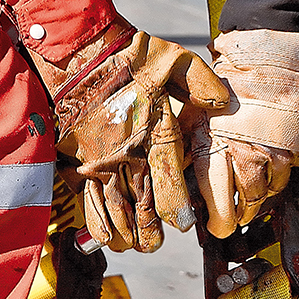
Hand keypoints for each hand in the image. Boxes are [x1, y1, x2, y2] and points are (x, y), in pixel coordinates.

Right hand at [33, 24, 230, 252]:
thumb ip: (201, 81)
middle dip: (150, 231)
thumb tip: (225, 103)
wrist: (73, 53)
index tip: (182, 224)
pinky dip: (98, 224)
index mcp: (153, 131)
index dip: (176, 209)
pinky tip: (106, 238)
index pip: (169, 181)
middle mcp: (126, 153)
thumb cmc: (125, 54)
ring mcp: (98, 160)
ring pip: (115, 210)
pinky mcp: (76, 161)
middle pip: (141, 205)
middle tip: (156, 243)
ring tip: (134, 245)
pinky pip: (88, 202)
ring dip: (126, 234)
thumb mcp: (171, 58)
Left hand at [187, 30, 298, 236]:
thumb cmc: (228, 81)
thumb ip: (188, 144)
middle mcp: (250, 155)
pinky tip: (272, 149)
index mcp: (219, 148)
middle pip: (248, 205)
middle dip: (241, 215)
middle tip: (236, 214)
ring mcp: (280, 152)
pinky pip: (293, 169)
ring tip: (252, 174)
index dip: (219, 222)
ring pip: (272, 189)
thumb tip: (178, 172)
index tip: (217, 225)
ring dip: (262, 189)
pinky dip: (283, 166)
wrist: (271, 50)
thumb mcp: (196, 110)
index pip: (220, 204)